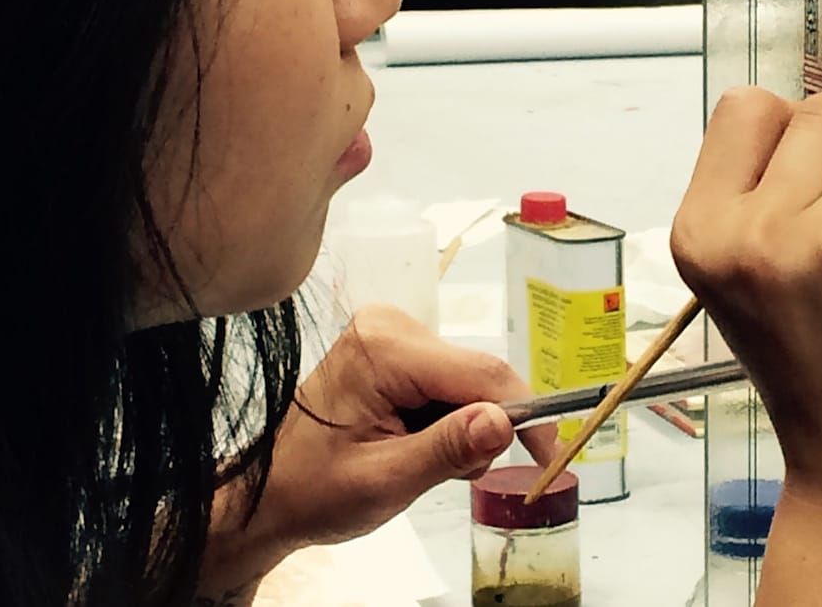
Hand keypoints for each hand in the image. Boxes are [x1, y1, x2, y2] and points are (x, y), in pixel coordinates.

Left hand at [201, 307, 557, 588]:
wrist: (272, 493)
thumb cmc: (315, 490)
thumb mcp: (385, 480)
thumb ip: (447, 448)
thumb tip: (504, 422)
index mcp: (384, 348)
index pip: (481, 372)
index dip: (524, 414)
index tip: (550, 454)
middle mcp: (389, 327)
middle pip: (479, 375)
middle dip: (483, 428)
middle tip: (455, 474)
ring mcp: (392, 335)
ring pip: (469, 382)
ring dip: (464, 429)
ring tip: (420, 461)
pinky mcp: (396, 350)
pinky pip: (450, 383)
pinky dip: (448, 420)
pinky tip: (417, 443)